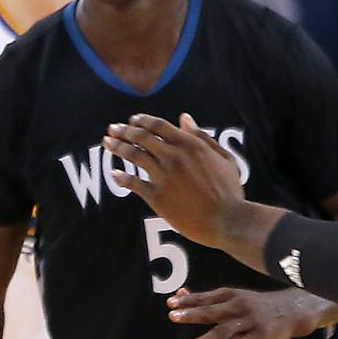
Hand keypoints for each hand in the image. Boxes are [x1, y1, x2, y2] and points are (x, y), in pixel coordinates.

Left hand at [103, 113, 245, 248]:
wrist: (227, 220)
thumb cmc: (229, 191)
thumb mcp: (223, 158)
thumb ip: (202, 137)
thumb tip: (184, 118)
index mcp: (191, 145)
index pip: (158, 125)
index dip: (142, 120)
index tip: (132, 120)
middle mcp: (174, 157)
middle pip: (141, 137)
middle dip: (124, 130)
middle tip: (112, 129)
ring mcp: (164, 176)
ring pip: (133, 155)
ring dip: (117, 146)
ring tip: (107, 143)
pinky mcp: (156, 196)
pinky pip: (132, 182)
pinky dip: (120, 177)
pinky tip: (114, 173)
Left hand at [166, 285, 325, 338]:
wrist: (293, 310)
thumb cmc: (255, 305)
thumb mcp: (232, 298)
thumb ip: (205, 299)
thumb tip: (179, 294)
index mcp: (229, 296)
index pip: (205, 298)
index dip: (188, 301)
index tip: (170, 304)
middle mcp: (238, 306)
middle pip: (211, 311)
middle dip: (191, 314)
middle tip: (172, 316)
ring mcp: (249, 321)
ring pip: (224, 331)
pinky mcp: (259, 336)